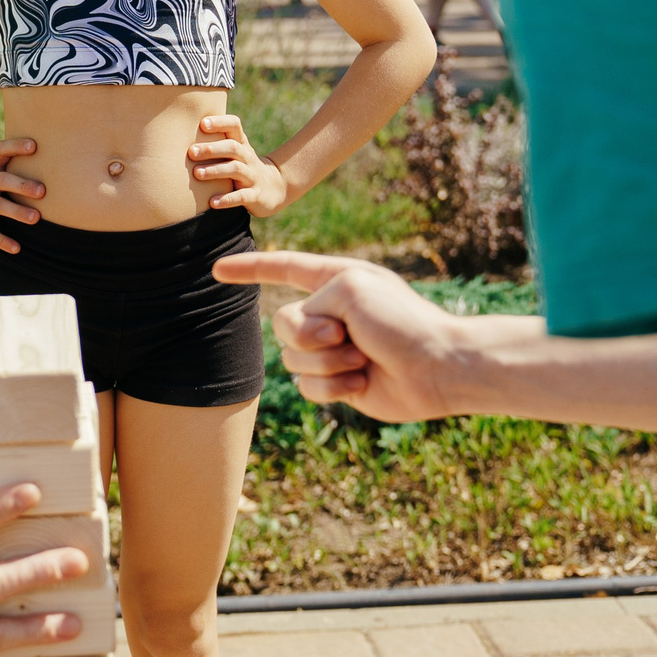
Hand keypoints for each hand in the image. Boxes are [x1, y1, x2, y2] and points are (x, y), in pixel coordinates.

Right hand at [0, 137, 44, 254]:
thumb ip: (10, 166)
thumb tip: (48, 162)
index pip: (0, 151)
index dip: (16, 147)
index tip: (34, 145)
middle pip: (0, 180)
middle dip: (21, 185)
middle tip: (42, 191)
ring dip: (16, 212)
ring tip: (35, 218)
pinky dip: (1, 240)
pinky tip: (16, 248)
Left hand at [188, 114, 291, 214]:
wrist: (275, 188)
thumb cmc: (244, 166)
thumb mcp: (235, 152)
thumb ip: (216, 141)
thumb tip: (180, 130)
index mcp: (241, 144)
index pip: (234, 126)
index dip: (220, 123)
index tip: (203, 123)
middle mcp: (247, 157)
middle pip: (232, 147)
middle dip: (212, 149)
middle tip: (191, 152)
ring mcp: (252, 176)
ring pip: (235, 169)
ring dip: (215, 171)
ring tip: (197, 173)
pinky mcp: (255, 196)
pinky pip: (241, 196)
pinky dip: (226, 199)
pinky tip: (212, 202)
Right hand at [211, 250, 482, 421]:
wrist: (438, 368)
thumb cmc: (401, 322)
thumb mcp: (349, 290)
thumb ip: (309, 308)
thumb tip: (309, 345)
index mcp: (335, 280)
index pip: (283, 269)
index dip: (250, 269)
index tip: (218, 270)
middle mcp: (331, 313)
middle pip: (283, 323)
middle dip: (309, 334)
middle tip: (346, 335)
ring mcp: (333, 349)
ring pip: (292, 359)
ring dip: (327, 362)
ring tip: (362, 360)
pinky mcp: (338, 382)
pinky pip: (307, 387)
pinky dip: (334, 386)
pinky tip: (364, 382)